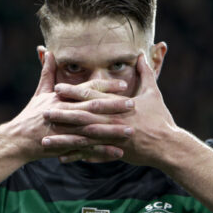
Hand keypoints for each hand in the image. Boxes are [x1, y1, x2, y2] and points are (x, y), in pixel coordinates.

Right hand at [9, 51, 134, 162]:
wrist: (17, 140)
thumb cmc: (30, 115)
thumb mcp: (39, 92)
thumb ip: (47, 72)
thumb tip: (47, 50)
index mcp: (61, 98)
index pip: (87, 89)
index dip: (106, 87)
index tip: (124, 86)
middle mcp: (64, 111)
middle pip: (93, 107)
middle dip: (114, 106)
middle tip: (133, 105)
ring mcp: (65, 129)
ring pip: (93, 129)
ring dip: (112, 130)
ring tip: (130, 130)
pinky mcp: (65, 145)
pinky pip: (87, 149)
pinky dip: (103, 151)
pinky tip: (118, 152)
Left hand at [43, 55, 177, 165]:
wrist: (169, 146)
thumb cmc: (161, 118)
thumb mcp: (154, 92)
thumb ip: (145, 73)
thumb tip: (141, 54)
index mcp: (119, 106)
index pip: (92, 96)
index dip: (73, 92)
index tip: (57, 88)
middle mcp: (112, 122)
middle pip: (82, 117)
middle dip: (61, 114)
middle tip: (43, 111)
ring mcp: (112, 139)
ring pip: (83, 139)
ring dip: (63, 139)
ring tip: (46, 140)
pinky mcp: (114, 153)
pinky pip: (92, 155)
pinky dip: (78, 156)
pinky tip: (62, 158)